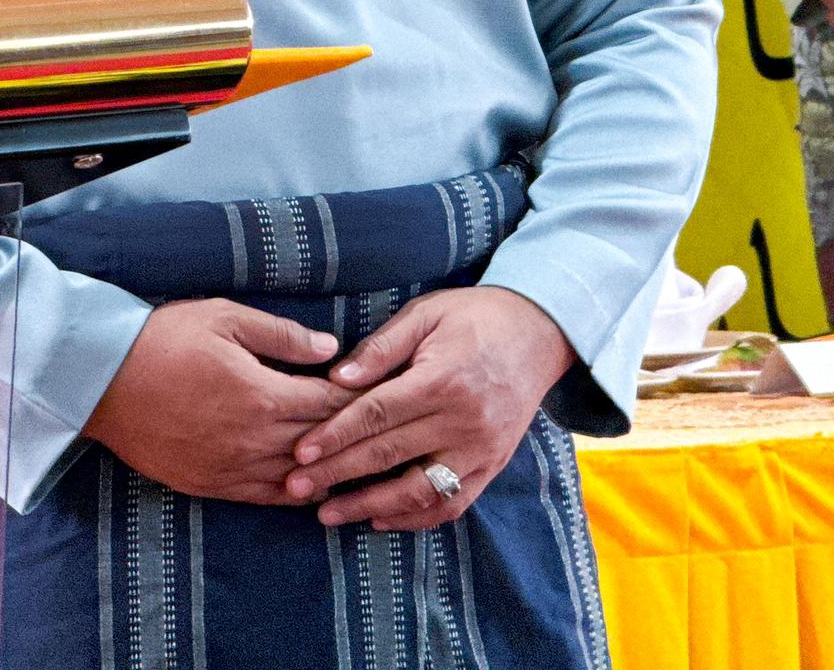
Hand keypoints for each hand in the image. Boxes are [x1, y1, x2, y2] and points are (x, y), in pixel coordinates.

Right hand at [84, 300, 354, 504]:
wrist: (100, 380)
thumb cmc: (161, 339)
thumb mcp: (223, 317)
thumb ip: (281, 334)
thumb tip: (330, 350)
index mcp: (264, 395)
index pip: (331, 403)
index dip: (360, 398)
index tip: (383, 393)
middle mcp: (255, 440)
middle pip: (321, 442)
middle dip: (352, 434)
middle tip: (379, 428)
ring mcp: (232, 467)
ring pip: (299, 478)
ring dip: (327, 470)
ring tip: (353, 462)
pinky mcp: (210, 484)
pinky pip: (265, 497)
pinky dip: (292, 492)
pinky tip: (307, 486)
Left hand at [285, 287, 572, 530]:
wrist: (538, 333)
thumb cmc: (472, 317)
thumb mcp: (424, 314)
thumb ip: (381, 348)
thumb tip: (336, 378)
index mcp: (442, 380)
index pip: (377, 414)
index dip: (336, 435)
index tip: (300, 453)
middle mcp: (464, 422)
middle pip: (389, 455)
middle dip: (338, 474)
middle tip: (295, 488)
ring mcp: (482, 450)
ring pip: (419, 491)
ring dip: (370, 506)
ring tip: (328, 514)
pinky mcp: (493, 467)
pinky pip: (452, 504)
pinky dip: (415, 517)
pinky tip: (379, 519)